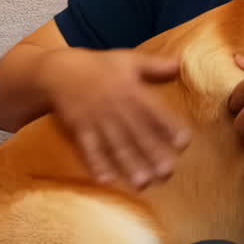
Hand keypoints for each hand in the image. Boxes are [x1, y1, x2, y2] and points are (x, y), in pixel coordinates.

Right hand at [42, 49, 190, 189]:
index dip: (169, 126)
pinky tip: (107, 180)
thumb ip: (156, 66)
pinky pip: (89, 149)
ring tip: (143, 184)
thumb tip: (181, 63)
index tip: (183, 142)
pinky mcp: (80, 129)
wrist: (60, 71)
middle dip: (152, 154)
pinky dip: (96, 164)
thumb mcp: (128, 60)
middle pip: (137, 133)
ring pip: (115, 145)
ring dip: (129, 165)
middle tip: (167, 173)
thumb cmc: (99, 66)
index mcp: (132, 91)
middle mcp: (116, 107)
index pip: (154, 111)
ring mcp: (97, 120)